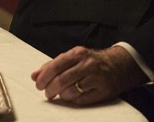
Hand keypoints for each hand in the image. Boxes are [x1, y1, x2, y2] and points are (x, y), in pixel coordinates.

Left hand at [31, 45, 147, 104]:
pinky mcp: (103, 90)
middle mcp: (88, 64)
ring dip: (62, 95)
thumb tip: (34, 76)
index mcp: (78, 53)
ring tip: (62, 93)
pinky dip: (73, 100)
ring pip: (70, 92)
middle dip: (50, 89)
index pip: (56, 66)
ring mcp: (96, 77)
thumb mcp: (73, 57)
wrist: (118, 65)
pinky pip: (81, 100)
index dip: (44, 78)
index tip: (39, 85)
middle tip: (48, 93)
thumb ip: (53, 65)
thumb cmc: (90, 62)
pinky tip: (74, 95)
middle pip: (61, 80)